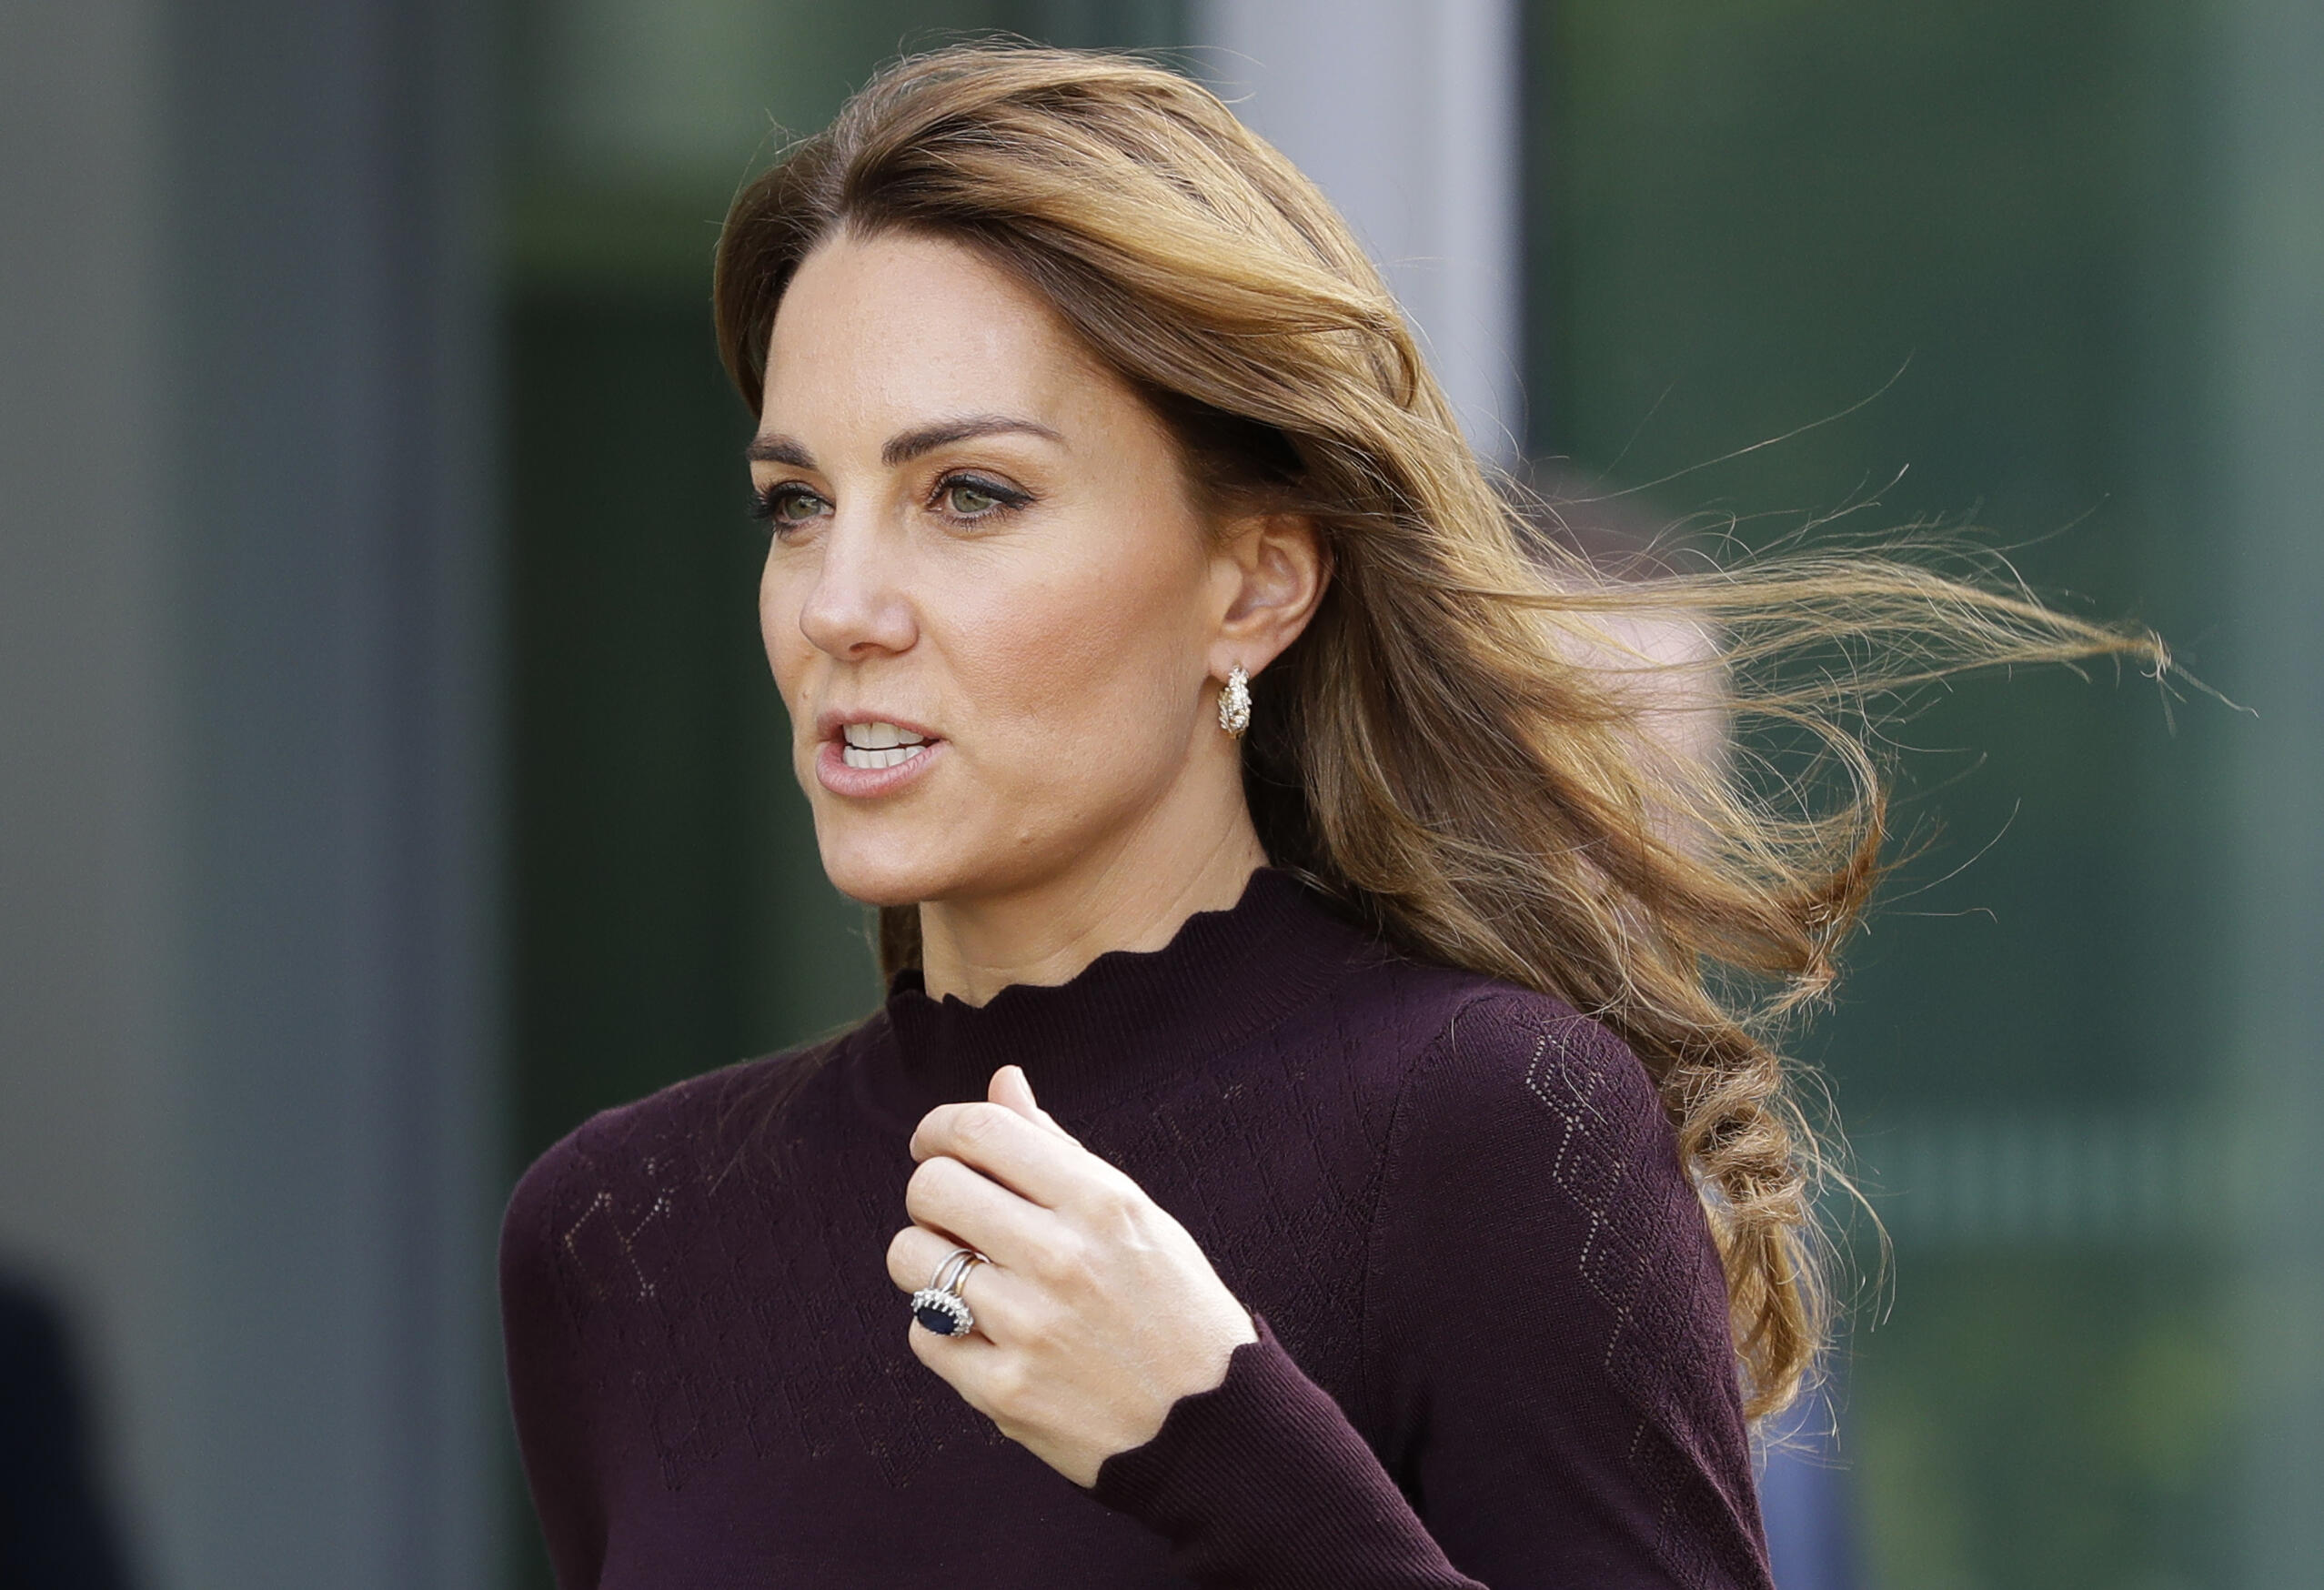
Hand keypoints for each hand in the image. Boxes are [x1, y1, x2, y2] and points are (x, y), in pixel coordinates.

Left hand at [887, 1065, 1259, 1486]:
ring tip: (969, 1275)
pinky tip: (986, 1333)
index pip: (981, 1131)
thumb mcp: (1137, 1216)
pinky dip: (943, 1328)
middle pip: (931, 1187)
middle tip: (955, 1215)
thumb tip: (1003, 1081)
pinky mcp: (1004, 1393)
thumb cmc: (1175, 1309)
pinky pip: (924, 1333)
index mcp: (1100, 1202)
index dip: (940, 1128)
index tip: (936, 1144)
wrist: (1214, 1431)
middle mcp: (1062, 1258)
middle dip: (932, 1193)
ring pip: (911, 1259)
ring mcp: (1029, 1329)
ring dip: (928, 1261)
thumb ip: (1060, 1150)